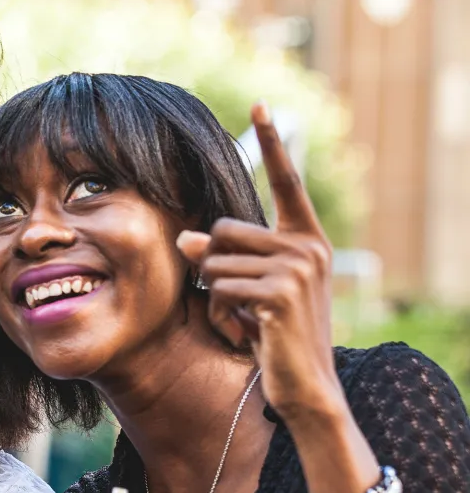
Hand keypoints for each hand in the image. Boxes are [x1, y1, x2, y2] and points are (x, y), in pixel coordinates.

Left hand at [177, 101, 344, 421]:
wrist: (303, 387)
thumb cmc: (270, 338)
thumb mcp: (244, 292)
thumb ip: (221, 258)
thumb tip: (185, 236)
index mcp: (305, 240)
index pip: (287, 182)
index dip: (273, 143)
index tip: (260, 104)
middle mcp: (307, 247)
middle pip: (224, 228)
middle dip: (213, 266)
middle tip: (235, 304)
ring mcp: (297, 268)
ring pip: (216, 261)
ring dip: (215, 297)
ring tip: (243, 322)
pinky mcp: (280, 292)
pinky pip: (220, 287)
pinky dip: (220, 313)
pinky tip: (247, 333)